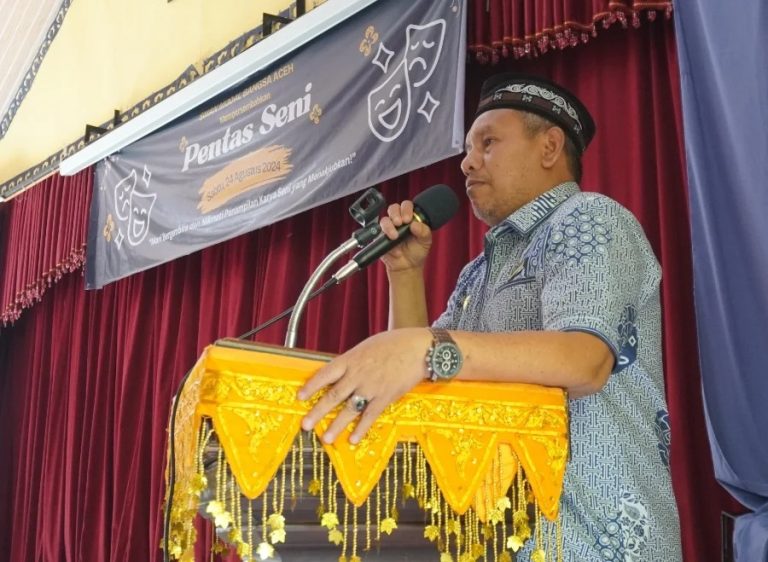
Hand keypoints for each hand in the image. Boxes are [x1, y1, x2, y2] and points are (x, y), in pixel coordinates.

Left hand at [297, 328, 430, 443]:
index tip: (300, 398)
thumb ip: (352, 361)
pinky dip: (361, 428)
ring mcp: (371, 387)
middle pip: (332, 396)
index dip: (311, 387)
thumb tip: (339, 374)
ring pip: (348, 409)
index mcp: (350, 360)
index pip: (324, 374)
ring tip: (326, 439)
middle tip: (305, 425)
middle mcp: (357, 375)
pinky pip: (369, 416)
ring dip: (336, 425)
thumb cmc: (393, 344)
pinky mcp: (385, 397)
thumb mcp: (366, 347)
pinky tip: (353, 439)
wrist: (418, 348)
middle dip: (317, 412)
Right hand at [378, 200, 432, 272]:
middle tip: (400, 223)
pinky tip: (392, 241)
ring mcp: (389, 228)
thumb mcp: (426, 241)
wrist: (408, 266)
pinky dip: (385, 235)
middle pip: (393, 208)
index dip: (406, 209)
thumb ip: (424, 231)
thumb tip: (415, 224)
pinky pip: (379, 232)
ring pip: (384, 219)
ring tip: (395, 235)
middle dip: (396, 213)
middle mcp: (398, 221)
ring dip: (389, 225)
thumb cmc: (417, 252)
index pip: (406, 206)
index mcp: (410, 218)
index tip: (408, 219)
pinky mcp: (381, 237)